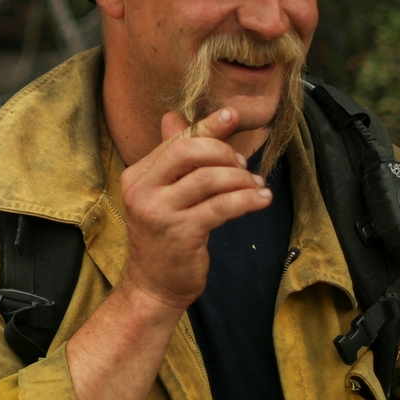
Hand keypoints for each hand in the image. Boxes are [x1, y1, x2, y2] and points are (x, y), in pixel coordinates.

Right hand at [116, 108, 273, 311]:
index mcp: (138, 176)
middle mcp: (142, 190)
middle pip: (189, 152)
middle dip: (224, 152)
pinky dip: (247, 199)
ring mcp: (160, 212)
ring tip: (257, 185)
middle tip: (243, 165)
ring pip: (210, 179)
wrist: (154, 285)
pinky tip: (261, 199)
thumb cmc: (164, 237)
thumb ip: (172, 157)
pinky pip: (222, 206)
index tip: (233, 115)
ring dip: (241, 179)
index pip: (176, 142)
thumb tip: (174, 116)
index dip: (207, 127)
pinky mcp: (182, 234)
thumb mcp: (164, 194)